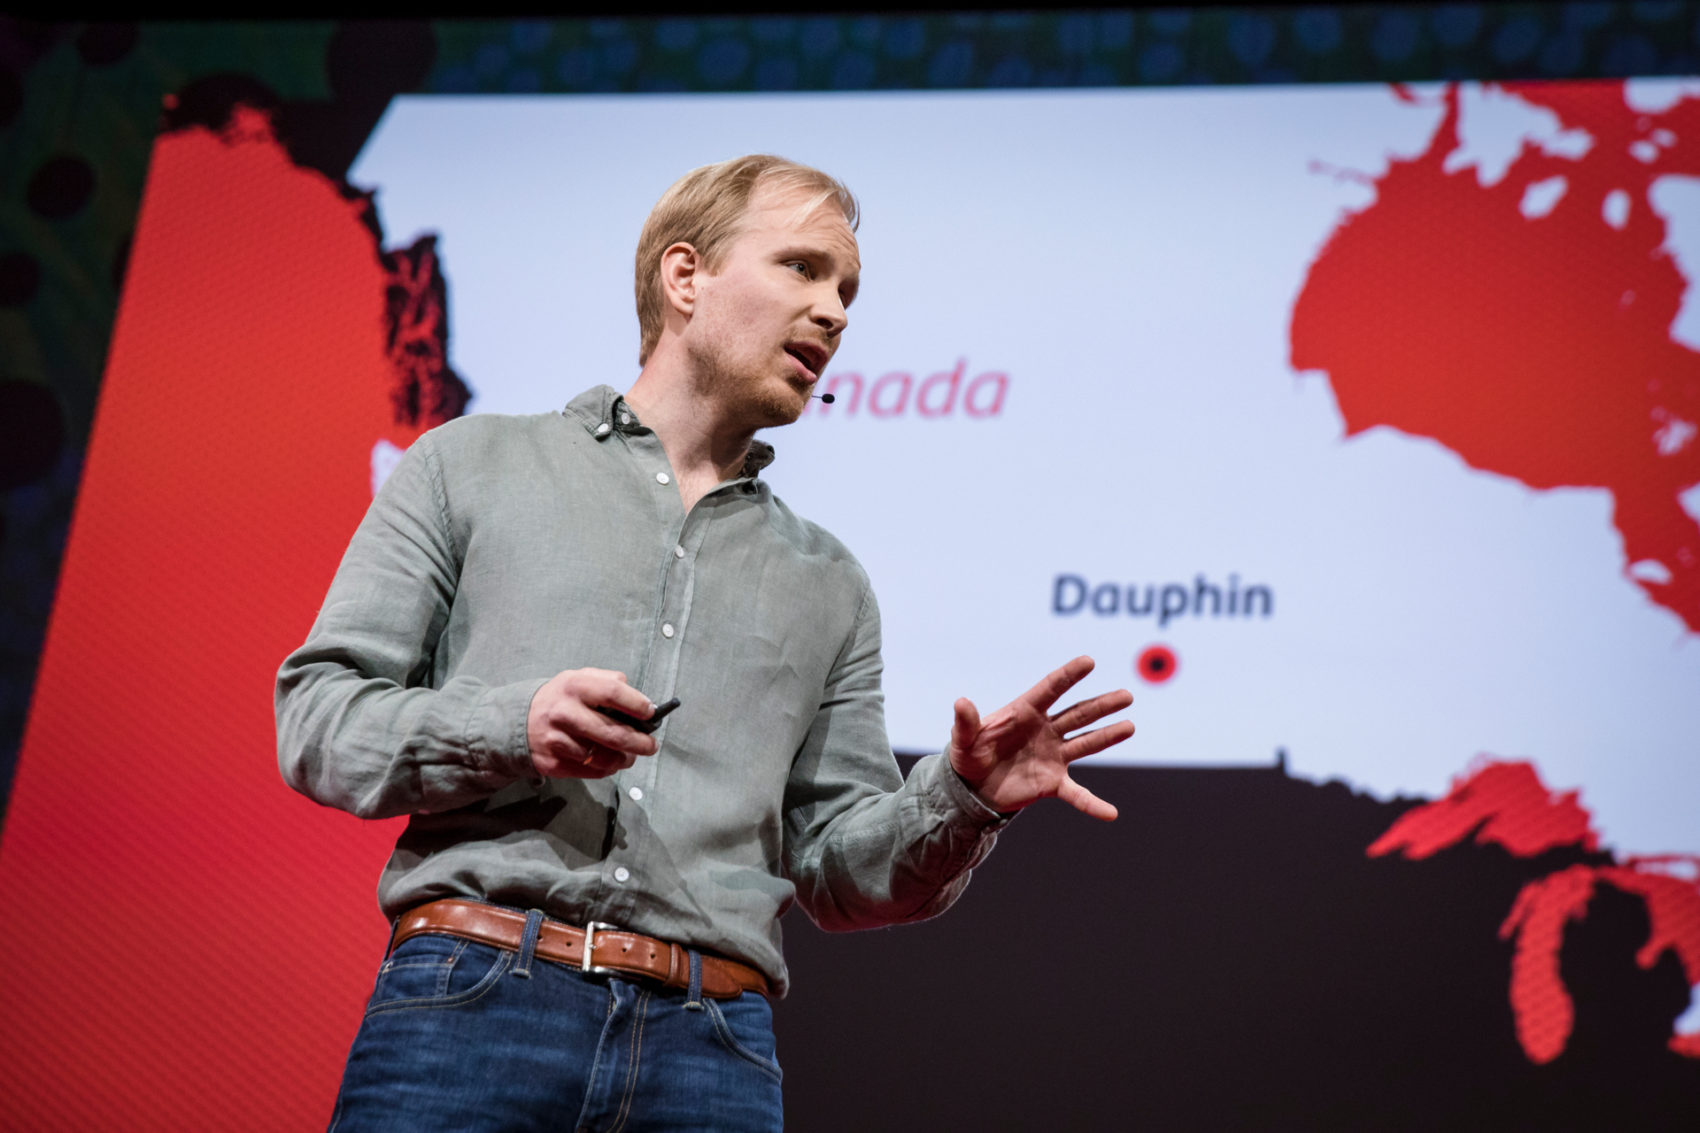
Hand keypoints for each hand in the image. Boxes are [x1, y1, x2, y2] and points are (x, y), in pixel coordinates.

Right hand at [527, 668, 658, 779]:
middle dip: (640, 742)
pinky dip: (607, 769)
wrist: (518, 721)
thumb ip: (608, 681)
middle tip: (651, 745)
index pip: (613, 693)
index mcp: (574, 686)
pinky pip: (591, 772)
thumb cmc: (560, 699)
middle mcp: (564, 713)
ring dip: (625, 759)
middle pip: (613, 733)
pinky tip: (610, 762)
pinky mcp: (553, 763)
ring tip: (630, 756)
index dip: (637, 704)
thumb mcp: (578, 678)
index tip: (651, 713)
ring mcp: (557, 740)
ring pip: (604, 758)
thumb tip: (640, 700)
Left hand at [946, 656, 1133, 820]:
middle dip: (1102, 705)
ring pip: (1085, 743)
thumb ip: (966, 722)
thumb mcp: (963, 740)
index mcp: (1024, 712)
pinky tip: (1111, 814)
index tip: (1089, 661)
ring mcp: (1052, 755)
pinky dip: (1093, 804)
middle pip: (1078, 713)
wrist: (971, 788)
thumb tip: (961, 702)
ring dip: (1107, 736)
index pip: (1051, 689)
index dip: (1069, 675)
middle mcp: (1045, 730)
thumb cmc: (968, 756)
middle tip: (1126, 696)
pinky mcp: (1052, 782)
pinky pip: (1077, 794)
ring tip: (1130, 726)